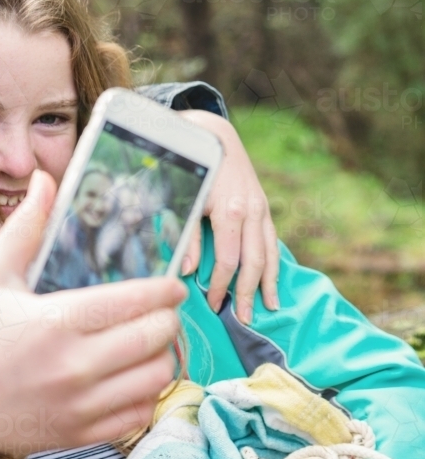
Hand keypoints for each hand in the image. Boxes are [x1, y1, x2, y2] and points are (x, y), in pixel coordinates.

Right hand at [0, 170, 185, 456]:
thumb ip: (25, 226)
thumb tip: (44, 179)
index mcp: (56, 320)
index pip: (136, 302)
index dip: (164, 290)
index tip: (171, 285)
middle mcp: (74, 365)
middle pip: (156, 338)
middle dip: (167, 319)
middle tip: (161, 310)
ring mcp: (79, 404)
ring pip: (156, 378)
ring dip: (161, 356)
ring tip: (148, 342)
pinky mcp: (78, 432)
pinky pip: (139, 415)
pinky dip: (146, 393)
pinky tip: (130, 376)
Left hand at [177, 110, 279, 323]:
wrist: (216, 138)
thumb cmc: (195, 171)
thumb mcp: (186, 200)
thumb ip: (187, 235)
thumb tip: (185, 271)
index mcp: (231, 212)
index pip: (227, 261)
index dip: (220, 286)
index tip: (213, 305)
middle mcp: (252, 213)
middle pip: (254, 263)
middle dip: (248, 293)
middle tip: (245, 320)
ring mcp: (262, 211)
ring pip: (270, 254)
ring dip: (268, 284)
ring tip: (268, 308)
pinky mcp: (265, 209)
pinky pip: (272, 242)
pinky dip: (274, 265)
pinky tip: (273, 283)